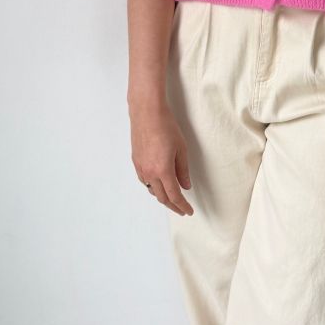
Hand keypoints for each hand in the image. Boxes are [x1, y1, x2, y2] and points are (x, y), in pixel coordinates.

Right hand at [129, 99, 193, 215]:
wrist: (147, 113)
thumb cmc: (166, 127)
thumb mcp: (181, 150)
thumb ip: (183, 170)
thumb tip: (186, 186)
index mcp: (163, 171)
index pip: (174, 196)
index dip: (182, 206)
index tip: (188, 211)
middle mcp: (149, 173)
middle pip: (162, 197)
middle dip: (173, 206)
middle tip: (182, 209)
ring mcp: (141, 168)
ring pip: (152, 190)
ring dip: (162, 197)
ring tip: (172, 198)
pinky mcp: (136, 161)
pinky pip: (145, 181)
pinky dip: (153, 186)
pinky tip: (159, 184)